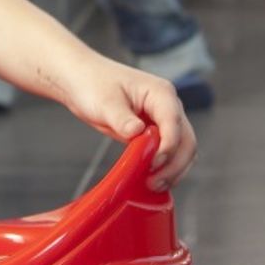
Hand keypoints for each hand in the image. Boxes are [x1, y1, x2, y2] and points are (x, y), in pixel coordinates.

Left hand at [65, 58, 196, 190]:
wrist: (79, 80)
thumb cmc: (91, 83)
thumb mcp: (104, 102)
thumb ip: (122, 118)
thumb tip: (138, 133)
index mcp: (160, 93)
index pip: (174, 123)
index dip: (168, 146)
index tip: (153, 163)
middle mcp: (167, 106)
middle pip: (186, 140)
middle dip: (174, 164)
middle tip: (155, 182)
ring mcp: (162, 120)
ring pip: (181, 150)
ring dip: (171, 169)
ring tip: (153, 185)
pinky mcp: (153, 132)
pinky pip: (166, 152)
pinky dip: (162, 167)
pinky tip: (151, 180)